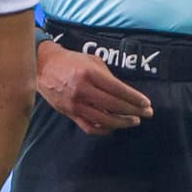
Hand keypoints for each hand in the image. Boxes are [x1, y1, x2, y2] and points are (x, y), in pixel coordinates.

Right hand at [37, 40, 152, 135]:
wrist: (44, 66)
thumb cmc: (72, 61)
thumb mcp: (92, 61)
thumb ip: (108, 77)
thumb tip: (126, 94)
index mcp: (90, 74)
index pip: (118, 90)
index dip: (135, 98)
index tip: (146, 103)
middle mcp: (82, 90)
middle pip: (114, 105)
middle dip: (134, 111)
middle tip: (147, 113)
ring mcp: (75, 104)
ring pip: (103, 120)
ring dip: (122, 122)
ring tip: (133, 121)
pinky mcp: (69, 113)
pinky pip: (89, 127)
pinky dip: (104, 129)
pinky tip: (113, 127)